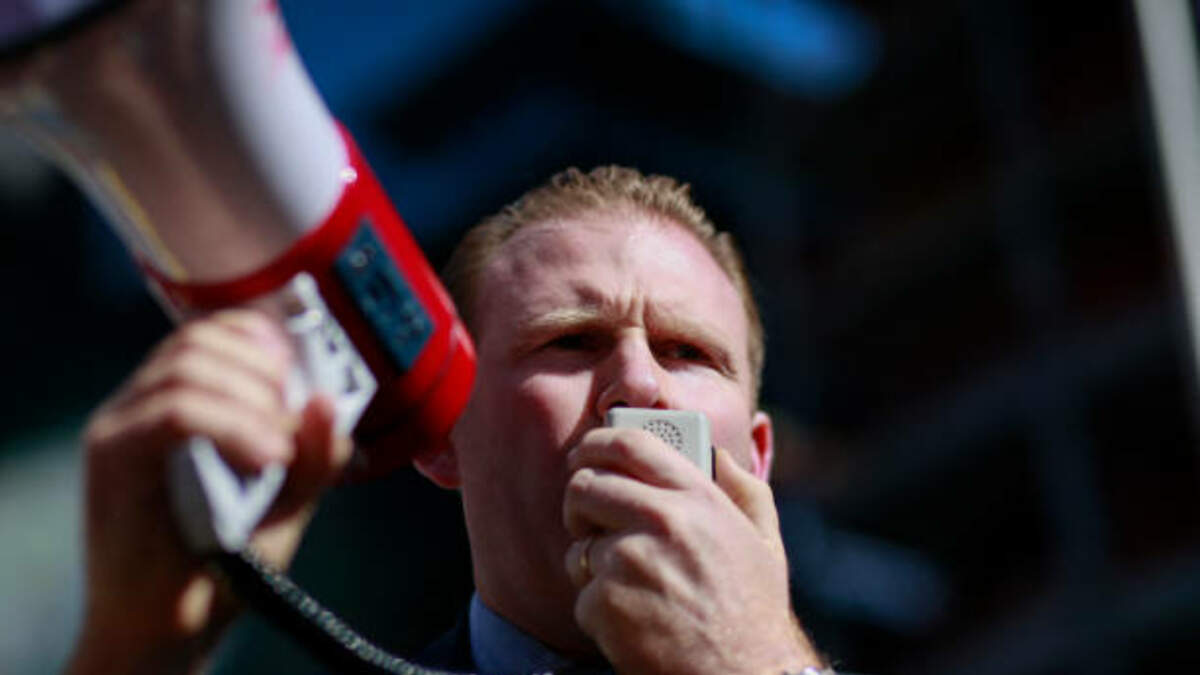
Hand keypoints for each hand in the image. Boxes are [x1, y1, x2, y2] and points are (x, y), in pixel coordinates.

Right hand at [68, 310, 350, 674]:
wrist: (173, 629)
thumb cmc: (226, 561)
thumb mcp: (289, 498)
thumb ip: (315, 452)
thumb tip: (326, 402)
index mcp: (178, 400)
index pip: (213, 331)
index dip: (263, 338)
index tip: (300, 374)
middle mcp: (141, 403)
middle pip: (199, 339)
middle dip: (262, 370)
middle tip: (291, 420)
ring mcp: (121, 425)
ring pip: (188, 369)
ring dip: (252, 402)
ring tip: (281, 452)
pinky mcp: (112, 457)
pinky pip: (174, 413)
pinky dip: (232, 427)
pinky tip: (265, 459)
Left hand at [563, 427, 822, 674]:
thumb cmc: (753, 611)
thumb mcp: (763, 542)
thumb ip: (744, 490)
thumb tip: (719, 455)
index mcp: (698, 498)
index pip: (630, 445)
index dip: (595, 444)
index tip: (583, 456)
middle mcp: (663, 520)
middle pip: (586, 487)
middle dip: (580, 506)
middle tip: (591, 524)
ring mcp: (631, 561)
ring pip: (581, 546)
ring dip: (594, 567)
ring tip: (631, 589)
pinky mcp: (608, 603)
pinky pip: (583, 594)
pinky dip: (601, 611)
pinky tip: (635, 622)